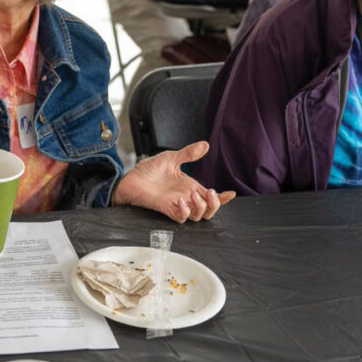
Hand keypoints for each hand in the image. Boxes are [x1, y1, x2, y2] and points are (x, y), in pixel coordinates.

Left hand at [112, 141, 235, 222]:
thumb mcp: (171, 158)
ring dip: (201, 207)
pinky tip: (183, 202)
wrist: (130, 178)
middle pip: (208, 210)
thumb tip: (205, 145)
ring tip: (194, 195)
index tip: (231, 194)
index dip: (222, 199)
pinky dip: (185, 212)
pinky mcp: (166, 209)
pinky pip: (180, 217)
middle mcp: (186, 197)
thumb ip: (189, 153)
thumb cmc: (148, 170)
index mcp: (190, 187)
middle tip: (211, 193)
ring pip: (198, 216)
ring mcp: (176, 204)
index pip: (210, 197)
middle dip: (215, 205)